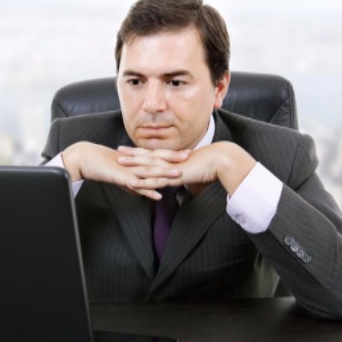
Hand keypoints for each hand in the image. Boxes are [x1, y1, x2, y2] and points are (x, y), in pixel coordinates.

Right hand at [61, 142, 184, 199]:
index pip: (156, 154)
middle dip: (173, 158)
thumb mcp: (119, 176)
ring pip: (149, 171)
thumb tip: (140, 193)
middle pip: (156, 159)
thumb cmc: (101, 166)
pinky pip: (138, 185)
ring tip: (179, 174)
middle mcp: (134, 162)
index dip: (170, 153)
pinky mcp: (122, 178)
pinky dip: (149, 191)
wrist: (86, 160)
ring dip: (164, 172)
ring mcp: (129, 169)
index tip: (185, 152)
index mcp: (135, 159)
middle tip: (189, 156)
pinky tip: (158, 195)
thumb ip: (131, 184)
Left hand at [117, 142, 255, 196]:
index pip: (157, 155)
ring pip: (148, 166)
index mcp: (176, 160)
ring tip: (118, 162)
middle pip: (148, 157)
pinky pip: (155, 180)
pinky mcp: (174, 176)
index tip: (134, 150)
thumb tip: (193, 192)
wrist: (222, 161)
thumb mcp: (200, 178)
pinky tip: (131, 183)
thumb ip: (193, 185)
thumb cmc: (214, 169)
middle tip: (118, 151)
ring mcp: (171, 168)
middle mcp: (171, 161)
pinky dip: (142, 182)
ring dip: (132, 165)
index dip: (144, 152)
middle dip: (132, 154)